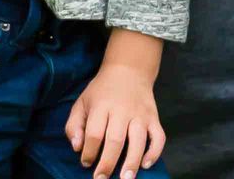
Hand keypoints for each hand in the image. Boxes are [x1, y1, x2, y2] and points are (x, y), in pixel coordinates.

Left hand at [66, 53, 164, 178]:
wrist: (129, 69)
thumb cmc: (102, 91)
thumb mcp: (82, 102)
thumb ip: (74, 125)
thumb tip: (77, 147)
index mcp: (102, 105)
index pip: (94, 133)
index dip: (89, 152)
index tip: (86, 163)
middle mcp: (122, 110)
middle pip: (115, 140)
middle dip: (108, 163)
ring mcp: (140, 114)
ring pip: (138, 140)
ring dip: (131, 162)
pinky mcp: (154, 117)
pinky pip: (159, 137)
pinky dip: (154, 152)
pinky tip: (146, 164)